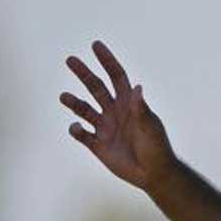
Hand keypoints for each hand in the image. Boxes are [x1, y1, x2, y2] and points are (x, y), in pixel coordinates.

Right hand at [60, 41, 174, 189]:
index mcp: (128, 103)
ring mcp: (106, 128)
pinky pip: (82, 135)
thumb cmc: (156, 148)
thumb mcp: (150, 126)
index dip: (107, 61)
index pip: (116, 76)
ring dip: (73, 102)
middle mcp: (115, 112)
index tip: (95, 45)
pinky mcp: (98, 145)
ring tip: (64, 96)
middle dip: (84, 73)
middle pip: (96, 87)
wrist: (153, 174)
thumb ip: (141, 109)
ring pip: (84, 110)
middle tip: (70, 60)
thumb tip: (137, 87)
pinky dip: (76, 130)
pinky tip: (77, 128)